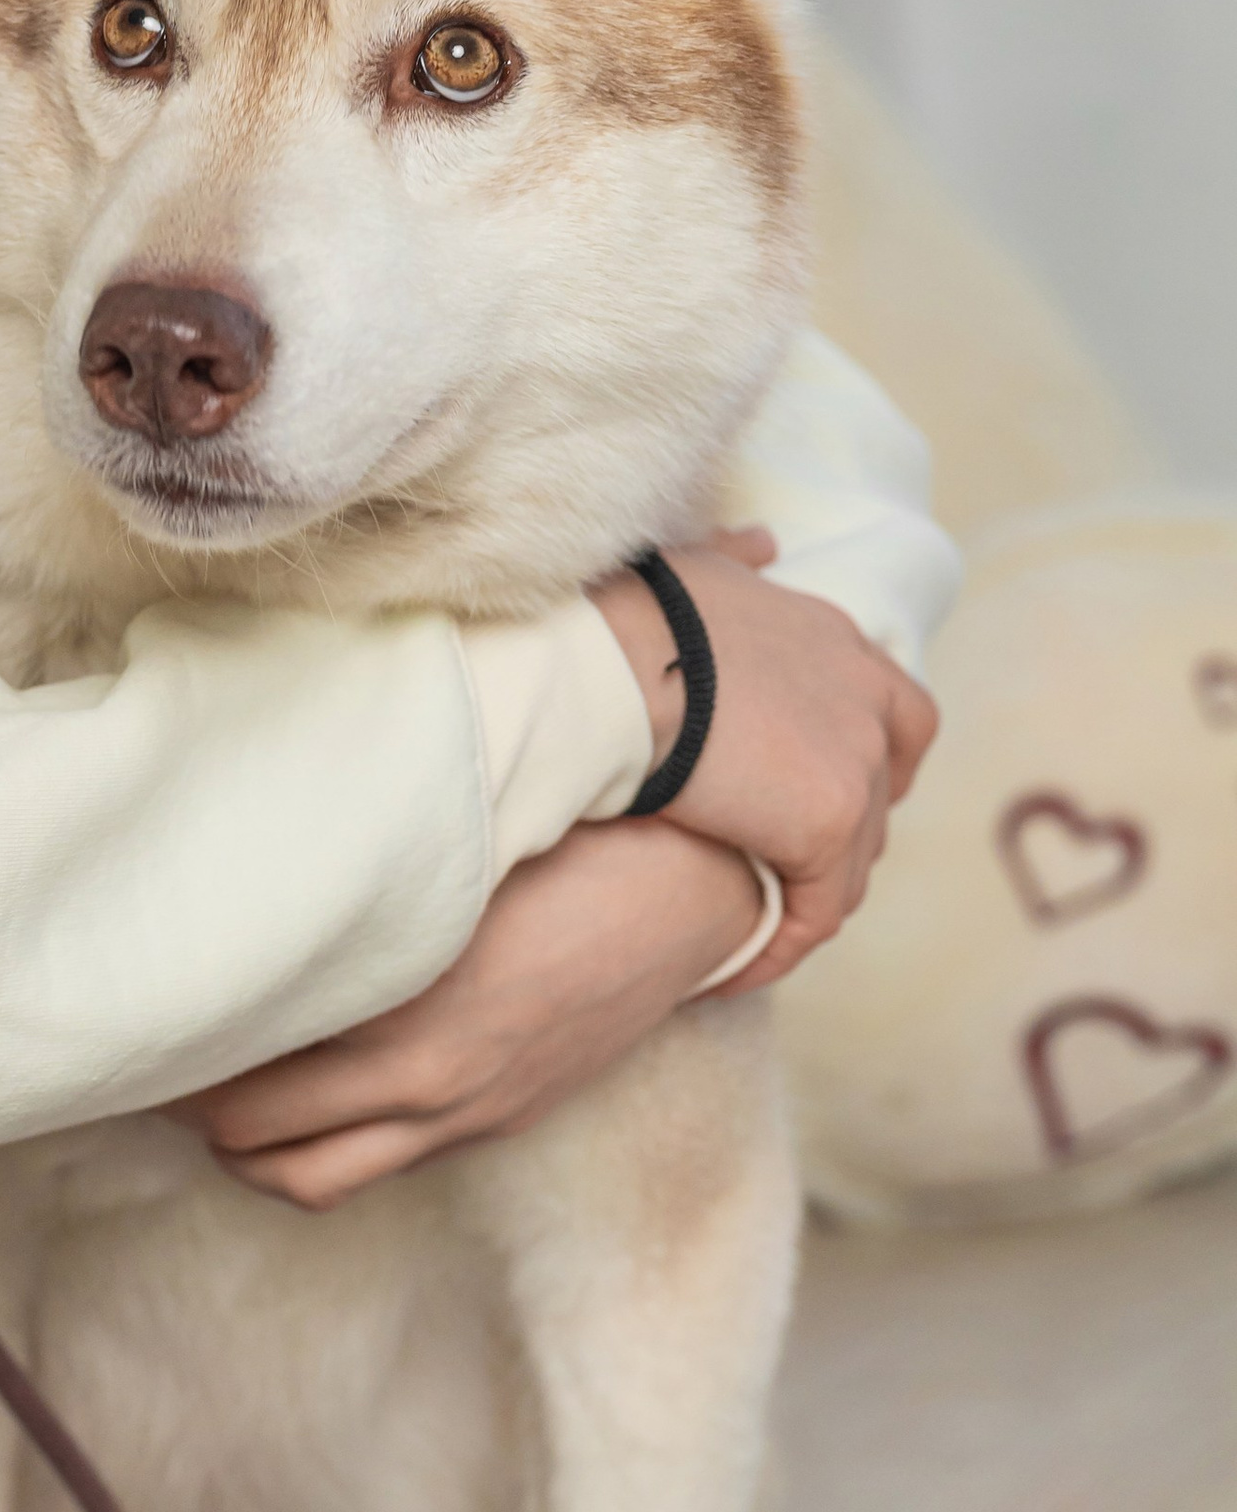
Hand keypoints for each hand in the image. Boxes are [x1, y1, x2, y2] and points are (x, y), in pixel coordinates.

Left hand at [161, 819, 767, 1209]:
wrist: (698, 894)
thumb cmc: (566, 844)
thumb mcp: (443, 860)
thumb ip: (345, 895)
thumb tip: (234, 885)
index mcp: (403, 1015)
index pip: (241, 1074)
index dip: (174, 1053)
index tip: (132, 1017)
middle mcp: (426, 1085)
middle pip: (254, 1143)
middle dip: (188, 1111)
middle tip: (147, 1058)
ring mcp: (463, 1116)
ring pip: (309, 1180)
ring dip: (247, 1148)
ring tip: (204, 1092)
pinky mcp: (495, 1121)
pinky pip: (376, 1161)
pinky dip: (316, 1144)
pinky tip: (295, 1091)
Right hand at [587, 535, 935, 984]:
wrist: (618, 658)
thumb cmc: (633, 613)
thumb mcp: (697, 567)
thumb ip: (738, 560)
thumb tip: (763, 542)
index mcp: (836, 641)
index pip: (892, 711)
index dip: (866, 755)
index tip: (816, 789)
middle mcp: (866, 697)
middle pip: (885, 787)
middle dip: (846, 831)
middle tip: (785, 868)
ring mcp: (857, 761)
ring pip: (852, 858)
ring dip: (806, 896)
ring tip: (750, 928)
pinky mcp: (831, 822)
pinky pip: (816, 909)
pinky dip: (782, 943)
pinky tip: (734, 968)